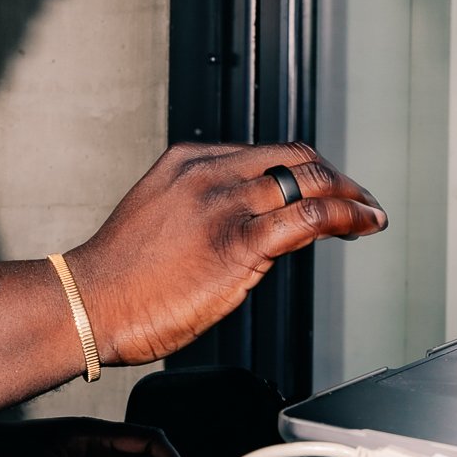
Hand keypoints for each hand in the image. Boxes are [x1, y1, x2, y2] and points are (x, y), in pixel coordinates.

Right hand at [68, 141, 386, 365]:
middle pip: (294, 157)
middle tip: (358, 201)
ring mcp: (221, 205)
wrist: (87, 304)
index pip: (265, 152)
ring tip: (369, 216)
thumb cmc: (118, 278)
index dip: (306, 170)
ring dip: (350, 197)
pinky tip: (360, 226)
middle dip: (336, 178)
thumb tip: (250, 227)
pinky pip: (307, 218)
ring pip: (308, 180)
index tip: (325, 191)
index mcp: (186, 162)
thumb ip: (202, 210)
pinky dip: (345, 217)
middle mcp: (207, 173)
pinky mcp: (235, 243)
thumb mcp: (159, 218)